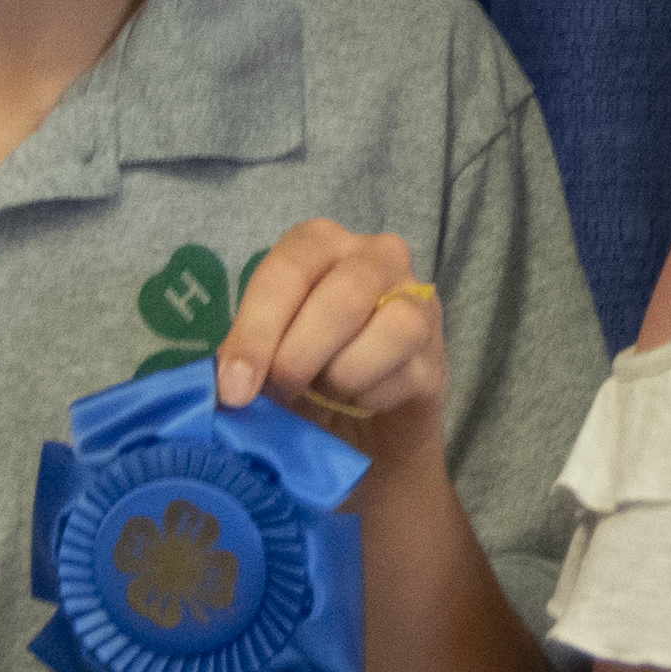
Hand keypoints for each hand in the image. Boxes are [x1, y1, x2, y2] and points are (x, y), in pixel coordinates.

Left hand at [217, 218, 445, 469]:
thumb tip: (232, 379)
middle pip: (342, 297)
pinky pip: (407, 371)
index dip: (257, 331)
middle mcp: (377, 255)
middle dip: (299, 356)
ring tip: (323, 392)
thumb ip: (248, 356)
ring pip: (388, 329)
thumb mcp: (265, 356)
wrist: (362, 427)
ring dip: (342, 376)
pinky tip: (358, 401)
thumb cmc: (305, 373)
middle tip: (279, 395)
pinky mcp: (437, 349)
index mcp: (320, 244)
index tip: (234, 388)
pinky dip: (371, 396)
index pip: (288, 270)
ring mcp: (417, 298)